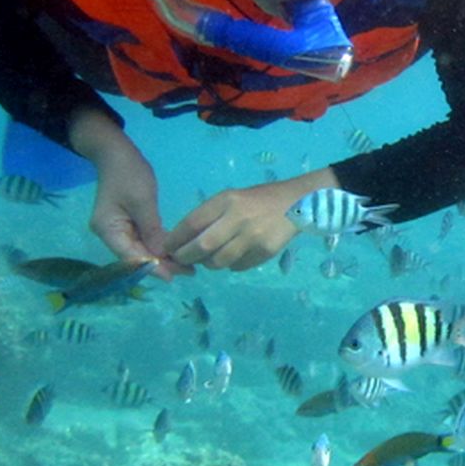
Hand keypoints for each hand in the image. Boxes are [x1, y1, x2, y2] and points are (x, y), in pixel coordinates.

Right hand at [68, 109, 190, 278]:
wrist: (116, 153)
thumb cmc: (129, 174)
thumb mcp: (143, 201)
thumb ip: (151, 231)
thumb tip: (161, 256)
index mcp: (108, 229)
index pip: (130, 257)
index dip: (151, 268)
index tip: (172, 277)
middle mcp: (110, 234)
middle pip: (135, 257)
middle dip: (160, 265)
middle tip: (188, 272)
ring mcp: (117, 230)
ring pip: (141, 250)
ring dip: (162, 258)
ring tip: (187, 267)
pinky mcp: (127, 224)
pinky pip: (142, 240)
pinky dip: (158, 246)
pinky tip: (176, 253)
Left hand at [164, 168, 338, 270]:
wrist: (298, 203)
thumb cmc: (258, 200)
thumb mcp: (232, 198)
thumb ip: (209, 216)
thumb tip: (182, 240)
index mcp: (227, 200)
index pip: (192, 223)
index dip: (175, 239)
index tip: (167, 248)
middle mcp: (238, 218)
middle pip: (202, 246)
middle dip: (187, 256)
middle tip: (182, 260)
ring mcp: (253, 237)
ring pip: (219, 261)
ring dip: (209, 263)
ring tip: (210, 257)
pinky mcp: (265, 251)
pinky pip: (238, 267)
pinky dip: (231, 265)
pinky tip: (235, 255)